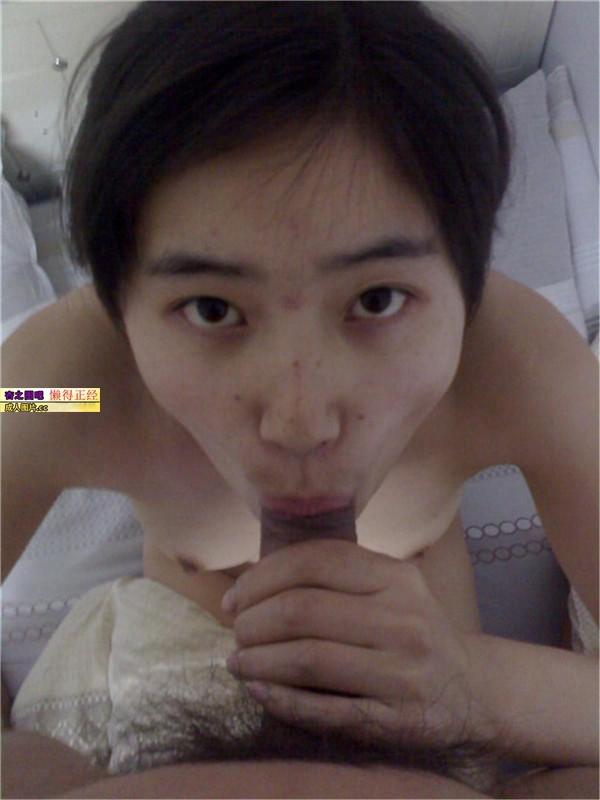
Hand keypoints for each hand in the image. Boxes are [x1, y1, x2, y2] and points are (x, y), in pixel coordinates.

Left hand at [223, 540, 496, 750]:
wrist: (471, 689)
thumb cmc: (413, 630)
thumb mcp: (389, 589)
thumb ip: (335, 578)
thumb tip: (253, 581)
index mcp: (395, 577)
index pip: (315, 560)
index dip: (263, 576)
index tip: (236, 598)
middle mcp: (404, 618)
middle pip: (304, 610)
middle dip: (254, 621)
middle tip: (236, 633)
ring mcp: (403, 671)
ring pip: (308, 659)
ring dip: (259, 661)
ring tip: (238, 662)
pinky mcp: (397, 719)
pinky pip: (325, 709)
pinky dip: (281, 700)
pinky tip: (258, 691)